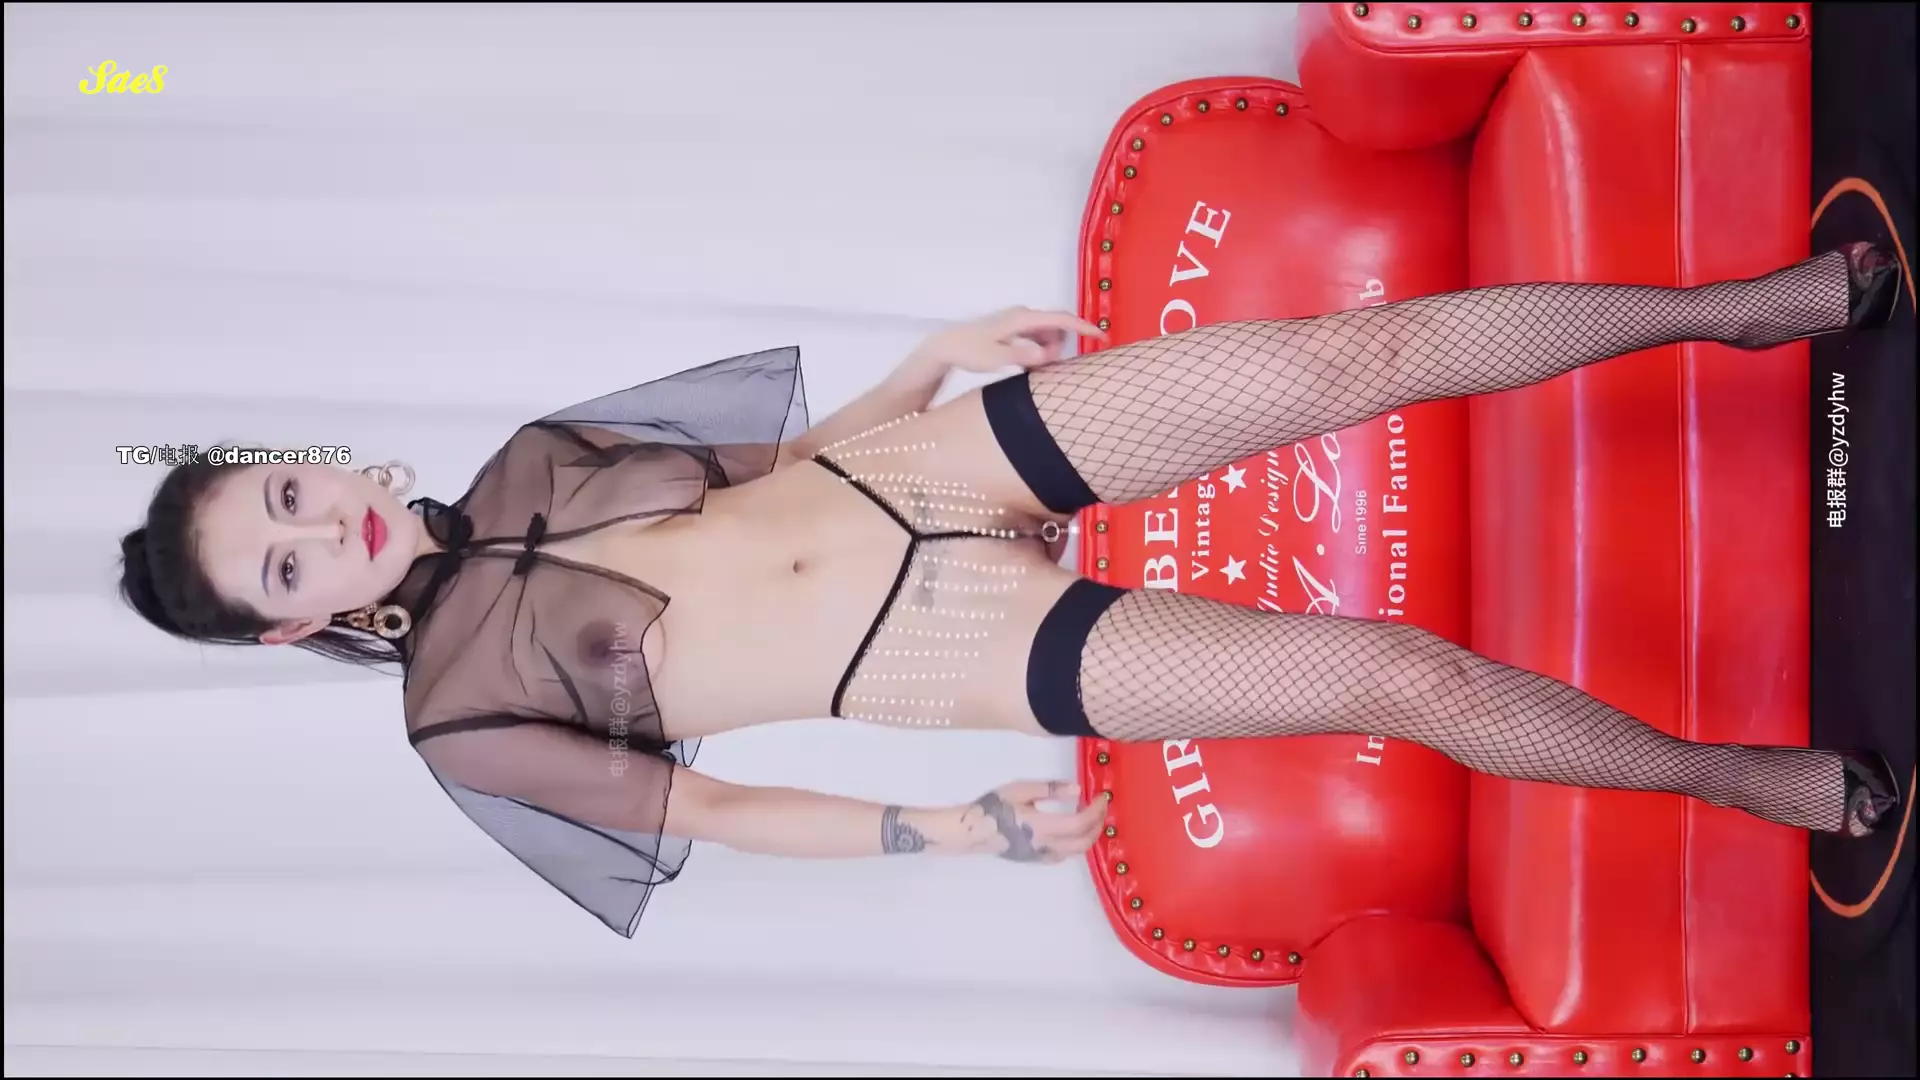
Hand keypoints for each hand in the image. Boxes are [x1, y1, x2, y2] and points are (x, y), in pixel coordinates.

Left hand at [910, 307, 1108, 375]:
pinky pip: (1036, 339)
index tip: (1102, 336)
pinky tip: (1025, 365)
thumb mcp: (996, 357)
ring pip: (1047, 336)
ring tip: (1029, 369)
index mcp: (1022, 318)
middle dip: (1058, 348)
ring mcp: (1019, 322)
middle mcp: (1023, 315)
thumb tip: (1046, 354)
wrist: (948, 346)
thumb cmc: (970, 351)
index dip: (1084, 327)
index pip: (1061, 319)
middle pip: (1056, 329)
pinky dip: (1038, 351)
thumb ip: (1023, 355)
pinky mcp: (1014, 330)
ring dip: (1047, 352)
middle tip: (1041, 368)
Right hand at [938, 780, 1107, 863]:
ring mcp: (1041, 856)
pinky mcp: (1035, 860)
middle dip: (1098, 825)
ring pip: (1076, 852)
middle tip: (1102, 808)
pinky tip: (1072, 832)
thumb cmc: (993, 807)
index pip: (1080, 822)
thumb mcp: (1020, 790)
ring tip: (1092, 819)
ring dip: (1089, 836)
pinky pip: (1064, 855)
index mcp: (1043, 827)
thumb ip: (1049, 789)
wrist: (972, 831)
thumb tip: (1077, 789)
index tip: (1102, 796)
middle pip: (1084, 842)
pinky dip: (1076, 844)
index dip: (1096, 810)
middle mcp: (1046, 846)